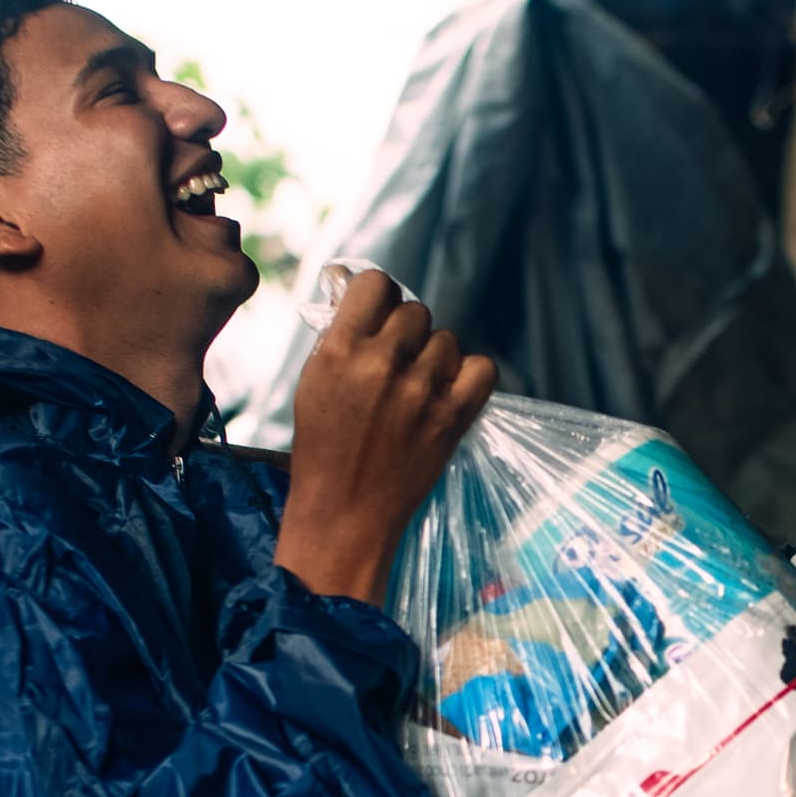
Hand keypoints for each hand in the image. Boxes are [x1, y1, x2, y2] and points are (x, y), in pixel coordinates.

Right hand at [277, 270, 496, 602]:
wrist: (345, 512)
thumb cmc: (323, 448)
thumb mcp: (313, 382)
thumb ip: (338, 336)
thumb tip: (351, 284)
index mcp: (340, 349)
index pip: (375, 284)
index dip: (379, 297)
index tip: (377, 315)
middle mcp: (383, 362)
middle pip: (414, 311)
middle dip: (406, 333)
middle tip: (395, 364)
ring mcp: (421, 389)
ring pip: (446, 339)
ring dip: (435, 358)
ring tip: (416, 389)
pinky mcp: (453, 417)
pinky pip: (482, 367)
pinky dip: (470, 375)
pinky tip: (450, 391)